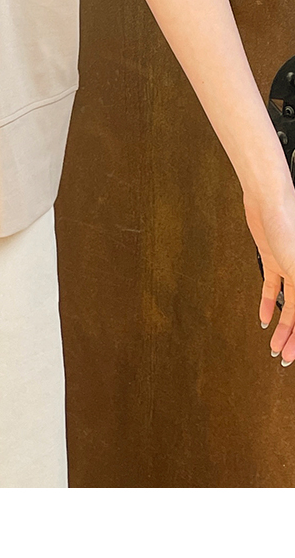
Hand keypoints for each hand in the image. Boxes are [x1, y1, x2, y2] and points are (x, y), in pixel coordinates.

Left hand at [243, 151, 294, 367]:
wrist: (268, 198)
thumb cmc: (288, 223)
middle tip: (288, 358)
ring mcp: (291, 265)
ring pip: (290, 306)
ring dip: (283, 329)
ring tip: (277, 347)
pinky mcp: (275, 258)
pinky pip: (273, 288)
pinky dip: (269, 306)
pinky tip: (266, 321)